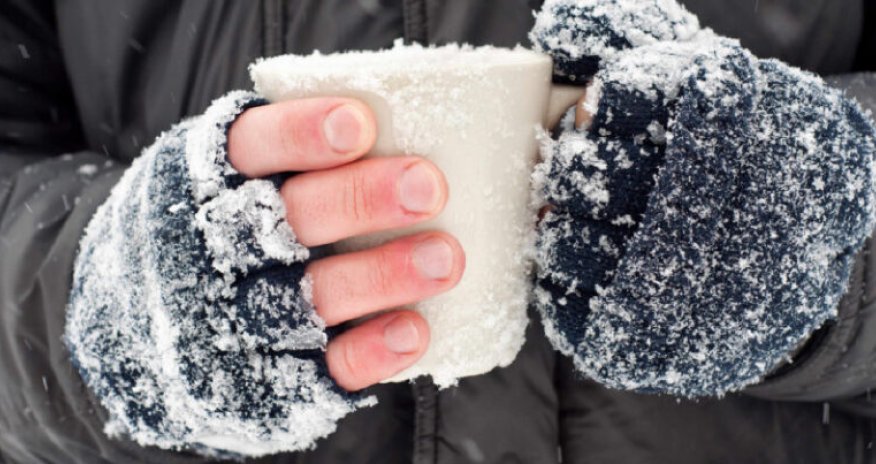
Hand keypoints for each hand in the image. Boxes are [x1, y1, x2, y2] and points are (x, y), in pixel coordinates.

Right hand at [227, 97, 464, 390]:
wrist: (145, 338)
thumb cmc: (221, 231)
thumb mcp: (228, 179)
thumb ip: (293, 158)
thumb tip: (406, 124)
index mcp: (207, 182)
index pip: (250, 149)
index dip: (300, 135)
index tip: (360, 124)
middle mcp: (215, 250)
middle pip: (287, 221)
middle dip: (359, 201)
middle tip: (428, 187)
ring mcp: (237, 318)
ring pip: (310, 296)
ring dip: (381, 275)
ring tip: (445, 258)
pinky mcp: (266, 378)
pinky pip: (320, 367)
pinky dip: (369, 350)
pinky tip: (414, 330)